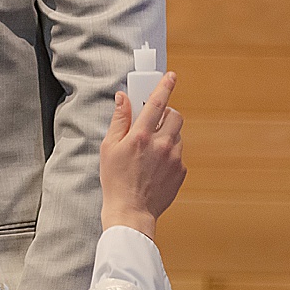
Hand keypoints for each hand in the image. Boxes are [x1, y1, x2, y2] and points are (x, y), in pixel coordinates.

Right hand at [99, 73, 184, 234]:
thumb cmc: (115, 182)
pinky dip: (169, 155)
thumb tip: (123, 98)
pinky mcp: (181, 171)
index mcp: (141, 136)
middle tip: (154, 123)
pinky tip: (155, 168)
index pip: (157, 103)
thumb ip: (119, 120)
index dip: (164, 86)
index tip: (171, 76)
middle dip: (167, 115)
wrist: (131, 213)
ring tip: (151, 152)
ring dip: (167, 136)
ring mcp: (174, 158)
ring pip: (177, 136)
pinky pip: (179, 155)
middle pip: (175, 116)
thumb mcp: (108, 148)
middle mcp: (161, 145)